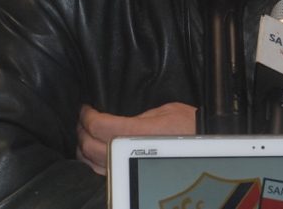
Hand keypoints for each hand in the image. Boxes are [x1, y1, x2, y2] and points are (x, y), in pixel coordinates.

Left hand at [75, 102, 195, 174]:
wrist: (201, 148)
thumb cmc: (187, 126)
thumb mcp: (162, 111)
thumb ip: (134, 117)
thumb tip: (112, 118)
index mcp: (138, 133)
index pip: (99, 126)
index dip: (87, 115)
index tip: (86, 108)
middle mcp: (130, 152)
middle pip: (89, 145)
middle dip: (81, 129)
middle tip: (84, 119)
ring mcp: (128, 167)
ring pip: (90, 162)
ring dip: (83, 146)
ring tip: (86, 133)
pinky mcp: (128, 175)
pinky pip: (99, 172)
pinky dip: (91, 160)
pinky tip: (93, 150)